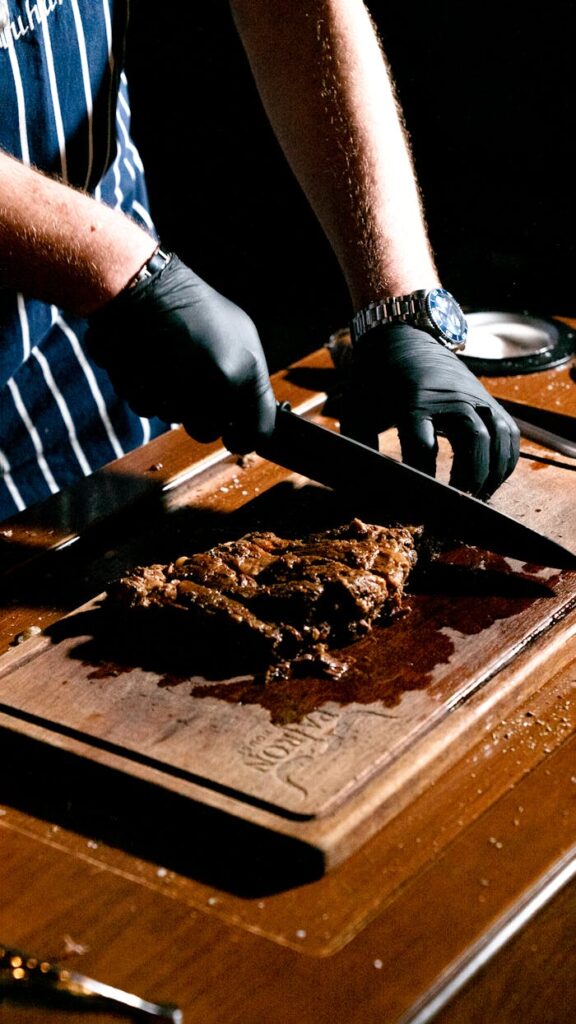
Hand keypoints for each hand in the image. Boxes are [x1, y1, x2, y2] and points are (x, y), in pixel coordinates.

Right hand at [86, 254, 275, 452]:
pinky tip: (147, 363)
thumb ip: (247, 379)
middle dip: (200, 416)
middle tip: (191, 386)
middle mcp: (214, 386)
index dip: (246, 439)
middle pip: (209, 431)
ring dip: (170, 400)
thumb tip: (249, 415)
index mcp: (244, 371)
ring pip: (176, 419)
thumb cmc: (194, 308)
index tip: (237, 439)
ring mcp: (177, 391)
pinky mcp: (143, 391)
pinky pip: (147, 408)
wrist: (142, 285)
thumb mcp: (239, 336)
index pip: (259, 429)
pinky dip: (145, 391)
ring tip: (168, 363)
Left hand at [340, 324, 519, 497]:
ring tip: (476, 500)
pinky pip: (510, 435)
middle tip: (456, 505)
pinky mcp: (490, 402)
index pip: (423, 446)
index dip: (422, 479)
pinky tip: (490, 482)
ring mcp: (476, 398)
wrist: (404, 341)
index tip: (416, 507)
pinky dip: (506, 462)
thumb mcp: (358, 410)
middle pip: (474, 440)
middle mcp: (451, 398)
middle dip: (468, 478)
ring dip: (491, 474)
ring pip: (498, 438)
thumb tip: (360, 490)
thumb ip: (360, 449)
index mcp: (414, 401)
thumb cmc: (378, 383)